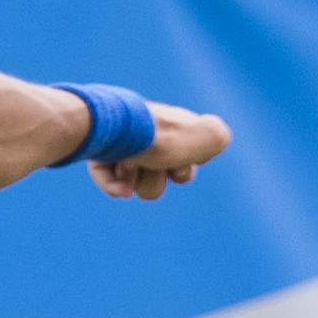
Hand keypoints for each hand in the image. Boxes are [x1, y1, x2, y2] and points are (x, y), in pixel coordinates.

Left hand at [92, 102, 233, 201]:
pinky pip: (110, 182)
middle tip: (151, 161)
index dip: (184, 170)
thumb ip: (217, 139)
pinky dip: (115, 186)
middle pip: (162, 180)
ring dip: (136, 178)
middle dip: (157, 178)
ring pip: (137, 184)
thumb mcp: (206, 136)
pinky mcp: (100, 154)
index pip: (187, 165)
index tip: (178, 159)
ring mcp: (124, 147)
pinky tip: (121, 188)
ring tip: (127, 162)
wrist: (110, 130)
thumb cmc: (158, 136)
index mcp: (173, 129)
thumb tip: (204, 146)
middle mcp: (150, 138)